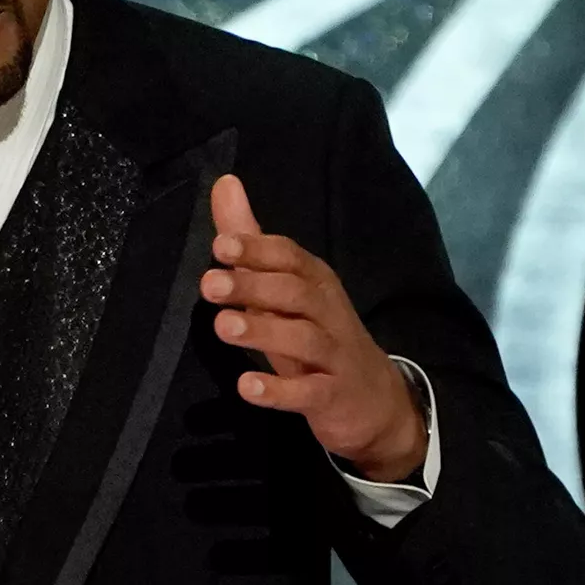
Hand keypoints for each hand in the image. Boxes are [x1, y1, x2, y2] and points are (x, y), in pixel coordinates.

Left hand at [202, 174, 427, 482]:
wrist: (374, 401)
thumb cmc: (317, 335)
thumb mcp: (283, 290)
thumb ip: (252, 242)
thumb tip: (224, 183)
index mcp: (315, 282)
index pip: (290, 257)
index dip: (257, 249)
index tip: (220, 246)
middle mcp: (328, 313)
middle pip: (295, 292)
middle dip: (253, 285)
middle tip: (210, 284)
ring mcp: (334, 355)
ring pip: (304, 339)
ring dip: (263, 331)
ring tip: (224, 326)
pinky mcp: (334, 396)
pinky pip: (309, 392)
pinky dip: (279, 389)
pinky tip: (248, 386)